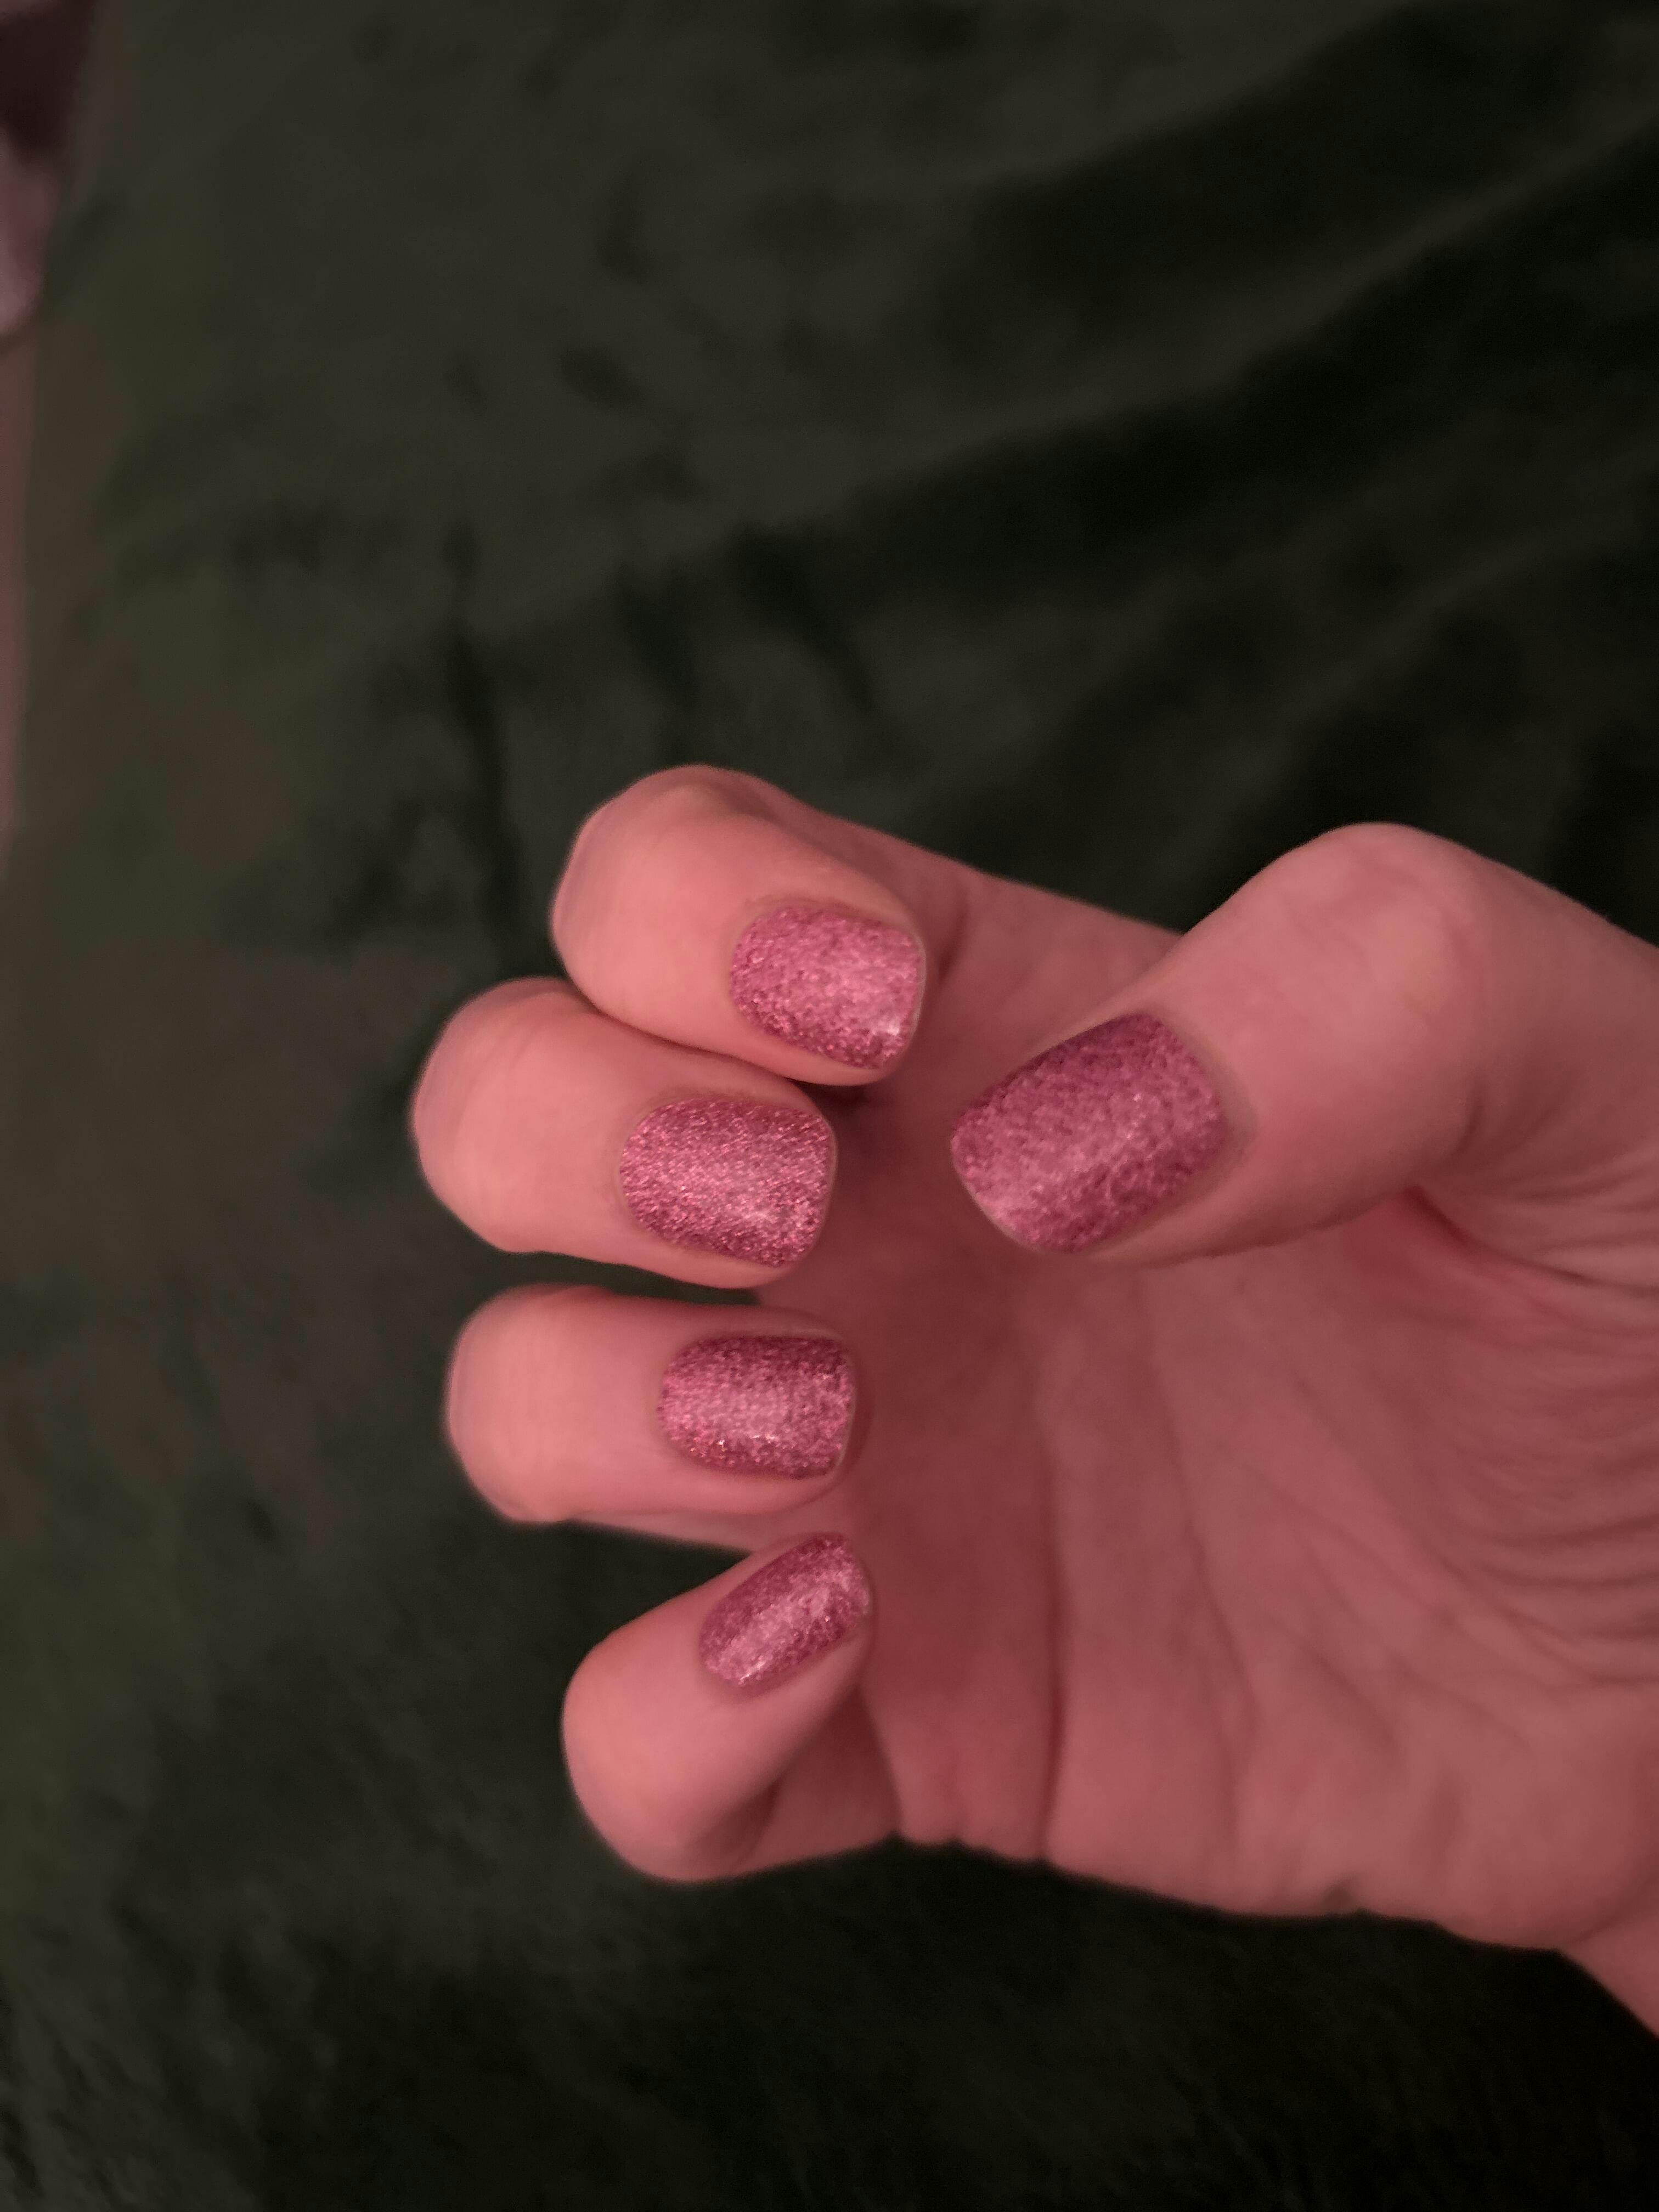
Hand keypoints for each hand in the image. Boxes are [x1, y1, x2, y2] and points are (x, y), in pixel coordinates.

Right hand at [414, 770, 1658, 2027]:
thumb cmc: (1634, 1302)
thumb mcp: (1578, 1066)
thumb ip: (1372, 989)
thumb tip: (1050, 1153)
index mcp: (983, 1028)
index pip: (669, 881)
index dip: (679, 912)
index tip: (871, 1011)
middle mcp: (866, 1232)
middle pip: (514, 1111)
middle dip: (568, 1136)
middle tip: (784, 1206)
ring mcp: (855, 1478)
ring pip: (524, 1400)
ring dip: (592, 1403)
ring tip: (824, 1429)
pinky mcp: (901, 1714)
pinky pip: (645, 1743)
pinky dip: (665, 1718)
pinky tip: (841, 1649)